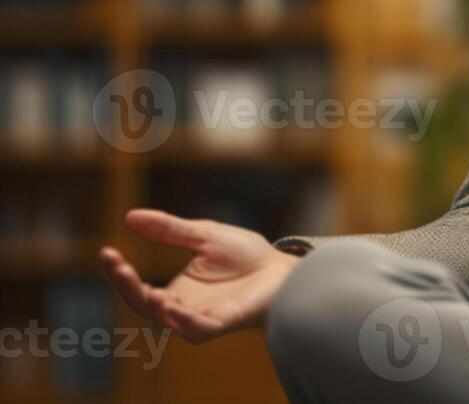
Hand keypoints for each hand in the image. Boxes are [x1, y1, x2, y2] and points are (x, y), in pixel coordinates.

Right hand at [99, 208, 302, 343]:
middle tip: (119, 266)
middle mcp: (183, 308)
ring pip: (167, 322)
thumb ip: (169, 230)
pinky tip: (175, 307)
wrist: (282, 267)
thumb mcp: (203, 235)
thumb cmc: (246, 255)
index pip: (137, 288)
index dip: (119, 274)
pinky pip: (198, 331)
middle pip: (143, 306)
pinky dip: (185, 322)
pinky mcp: (223, 324)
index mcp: (175, 290)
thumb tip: (129, 217)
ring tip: (151, 292)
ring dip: (156, 308)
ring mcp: (202, 318)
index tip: (106, 251)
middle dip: (127, 288)